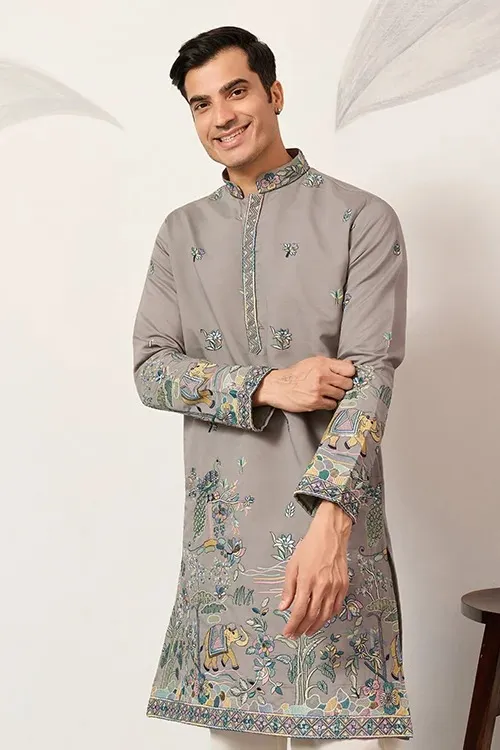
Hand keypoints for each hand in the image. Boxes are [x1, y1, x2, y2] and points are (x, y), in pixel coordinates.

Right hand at [254, 356, 354, 411]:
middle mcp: (322, 376)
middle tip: (336, 386)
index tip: (345, 376)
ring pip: (340, 395)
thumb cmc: (295, 374)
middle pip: (347, 383)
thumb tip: (349, 364)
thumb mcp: (312, 362)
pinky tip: (322, 399)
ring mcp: (319, 390)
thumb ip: (330, 363)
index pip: (348, 369)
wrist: (278, 386)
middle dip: (343, 386)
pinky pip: (332, 405)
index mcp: (322, 363)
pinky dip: (329, 403)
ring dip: (336, 395)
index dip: (349, 374)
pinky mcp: (315, 402)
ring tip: (327, 393)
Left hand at [279, 501, 351, 637]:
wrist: (331, 535)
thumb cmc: (310, 547)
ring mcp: (335, 587)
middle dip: (302, 628)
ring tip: (308, 631)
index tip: (288, 632)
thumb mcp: (293, 565)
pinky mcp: (344, 586)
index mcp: (307, 580)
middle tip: (296, 635)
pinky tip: (322, 619)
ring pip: (326, 614)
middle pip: (312, 615)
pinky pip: (336, 606)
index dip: (293, 624)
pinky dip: (329, 616)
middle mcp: (322, 586)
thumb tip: (283, 606)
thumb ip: (288, 588)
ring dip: (316, 626)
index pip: (299, 610)